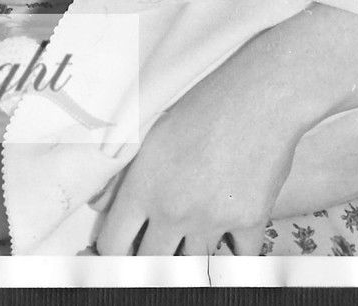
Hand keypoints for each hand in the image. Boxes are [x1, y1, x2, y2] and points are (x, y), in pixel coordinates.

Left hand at [95, 59, 300, 255]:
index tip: (122, 250)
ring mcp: (212, 222)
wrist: (258, 97)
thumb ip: (122, 173)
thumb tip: (99, 204)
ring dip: (191, 252)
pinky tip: (230, 236)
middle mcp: (173, 212)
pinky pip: (239, 257)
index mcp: (143, 189)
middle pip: (152, 261)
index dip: (114, 252)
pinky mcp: (249, 222)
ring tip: (192, 234)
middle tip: (157, 245)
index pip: (114, 244)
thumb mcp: (150, 130)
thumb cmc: (202, 104)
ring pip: (194, 262)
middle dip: (151, 257)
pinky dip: (235, 252)